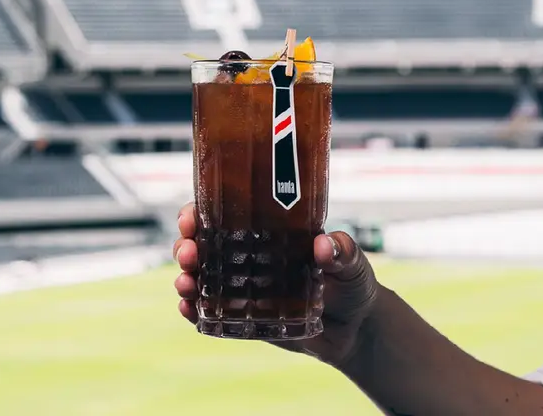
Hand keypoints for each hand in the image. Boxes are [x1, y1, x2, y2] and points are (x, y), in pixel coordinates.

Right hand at [172, 201, 379, 366]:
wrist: (357, 329)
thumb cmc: (353, 283)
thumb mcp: (353, 260)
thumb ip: (343, 250)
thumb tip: (323, 245)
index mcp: (268, 232)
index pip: (224, 214)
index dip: (199, 213)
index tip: (191, 216)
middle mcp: (248, 257)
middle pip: (203, 245)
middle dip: (186, 246)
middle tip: (188, 253)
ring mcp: (243, 288)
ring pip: (201, 278)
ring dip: (186, 277)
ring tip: (186, 283)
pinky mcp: (245, 318)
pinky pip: (212, 313)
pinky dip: (194, 310)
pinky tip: (189, 309)